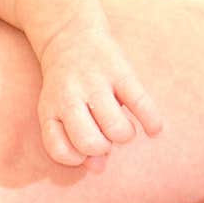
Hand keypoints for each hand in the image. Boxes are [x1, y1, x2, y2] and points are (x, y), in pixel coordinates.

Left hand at [37, 28, 162, 168]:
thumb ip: (75, 142)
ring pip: (117, 128)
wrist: (68, 34)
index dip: (75, 158)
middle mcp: (70, 97)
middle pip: (90, 142)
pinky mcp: (120, 71)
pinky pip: (141, 102)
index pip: (60, 151)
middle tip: (104, 137)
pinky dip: (151, 121)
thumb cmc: (66, 86)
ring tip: (121, 127)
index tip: (81, 149)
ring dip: (124, 135)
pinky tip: (154, 128)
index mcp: (50, 110)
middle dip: (103, 148)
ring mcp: (96, 83)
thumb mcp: (59, 111)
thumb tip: (98, 168)